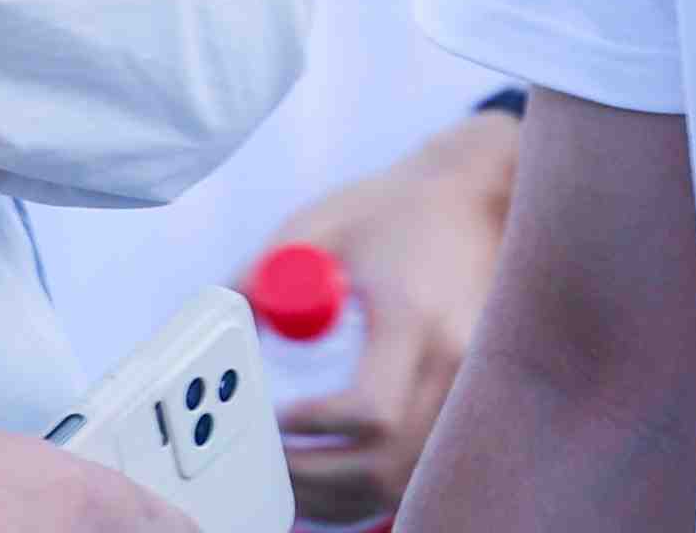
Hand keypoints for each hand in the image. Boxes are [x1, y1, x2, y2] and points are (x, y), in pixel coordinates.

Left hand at [266, 106, 519, 521]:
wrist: (472, 201)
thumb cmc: (395, 211)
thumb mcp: (320, 227)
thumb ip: (264, 276)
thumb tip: (224, 325)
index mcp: (415, 319)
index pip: (371, 410)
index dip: (316, 426)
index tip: (276, 417)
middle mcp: (455, 363)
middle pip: (389, 463)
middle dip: (319, 478)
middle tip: (267, 464)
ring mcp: (471, 388)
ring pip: (408, 477)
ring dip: (345, 494)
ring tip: (291, 479)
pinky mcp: (471, 400)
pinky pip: (423, 467)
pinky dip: (375, 487)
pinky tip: (334, 478)